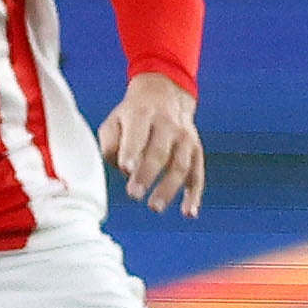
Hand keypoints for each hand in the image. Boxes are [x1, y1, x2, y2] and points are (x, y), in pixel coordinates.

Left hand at [98, 75, 205, 214]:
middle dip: (147, 175)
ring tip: (155, 207)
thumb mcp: (115, 119)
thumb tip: (121, 168)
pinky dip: (195, 195)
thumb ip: (110, 143)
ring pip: (180, 165)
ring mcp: (185, 138)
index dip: (132, 152)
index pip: (138, 134)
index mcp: (143, 114)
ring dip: (169, 188)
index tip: (126, 169)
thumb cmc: (133, 115)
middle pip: (159, 152)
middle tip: (134, 195)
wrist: (166, 94)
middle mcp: (168, 125)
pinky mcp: (196, 151)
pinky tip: (189, 213)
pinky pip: (197, 174)